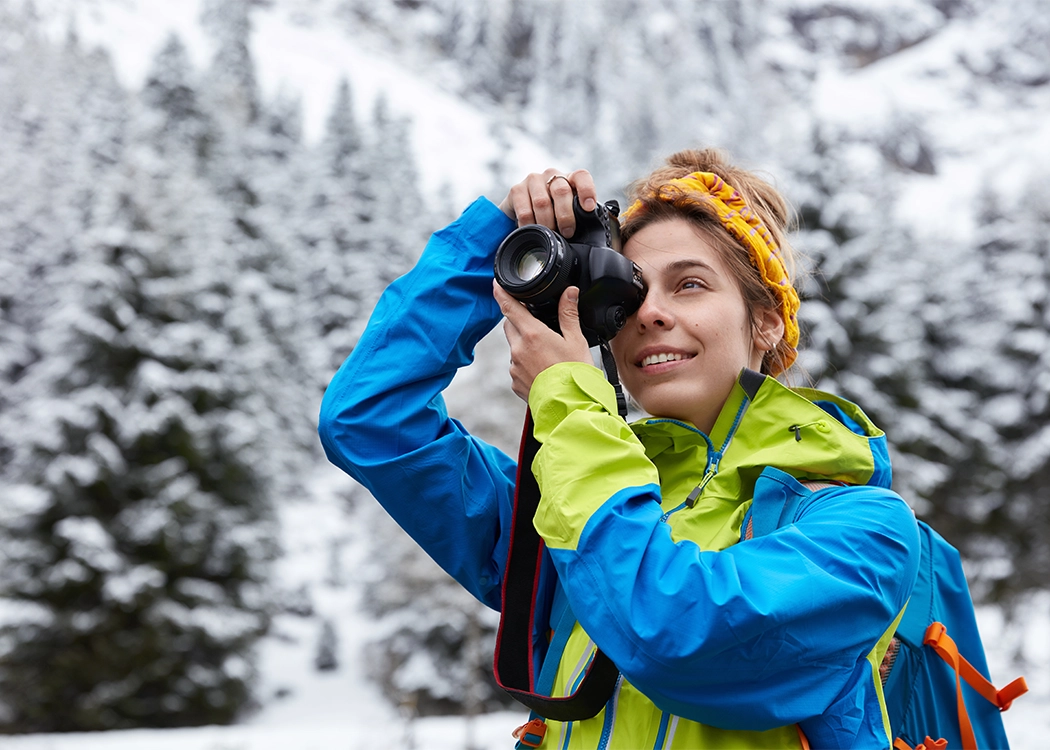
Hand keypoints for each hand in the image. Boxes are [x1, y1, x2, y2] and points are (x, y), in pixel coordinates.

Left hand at [494, 281, 591, 401]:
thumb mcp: (576, 341)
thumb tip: (569, 292)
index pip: (510, 308)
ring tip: (547, 355)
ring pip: (514, 347)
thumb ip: (569, 314)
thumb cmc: (575, 375)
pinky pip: (516, 367)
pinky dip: (526, 364)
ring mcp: (514, 367)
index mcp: (533, 334)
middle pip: (510, 326)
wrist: (570, 406)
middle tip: (537, 325)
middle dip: (518, 321)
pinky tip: (543, 370)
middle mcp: (518, 349)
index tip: (496, 285)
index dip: (501, 294)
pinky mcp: (515, 382)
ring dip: (524, 345)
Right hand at [497, 169, 597, 237]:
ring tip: (549, 234)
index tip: (588, 208)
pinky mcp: (516, 189)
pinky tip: (533, 232)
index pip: (581, 177)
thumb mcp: (568, 211)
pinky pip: (525, 211)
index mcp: (569, 178)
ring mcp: (533, 180)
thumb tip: (592, 235)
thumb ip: (579, 216)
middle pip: (561, 191)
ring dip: (547, 223)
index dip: (587, 191)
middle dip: (565, 216)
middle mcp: (552, 175)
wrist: (522, 210)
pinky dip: (530, 226)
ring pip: (542, 202)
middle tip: (567, 233)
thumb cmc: (551, 212)